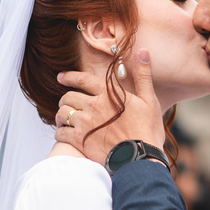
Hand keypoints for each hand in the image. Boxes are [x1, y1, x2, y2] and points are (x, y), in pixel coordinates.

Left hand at [55, 49, 164, 163]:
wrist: (140, 158)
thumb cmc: (147, 130)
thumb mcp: (149, 99)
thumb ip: (143, 75)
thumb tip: (143, 51)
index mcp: (108, 94)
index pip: (83, 79)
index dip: (69, 77)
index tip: (60, 77)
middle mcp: (93, 106)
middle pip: (68, 96)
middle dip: (65, 98)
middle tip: (66, 103)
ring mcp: (85, 123)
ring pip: (62, 113)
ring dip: (60, 114)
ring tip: (63, 118)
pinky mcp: (80, 140)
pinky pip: (61, 132)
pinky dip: (60, 132)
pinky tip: (64, 134)